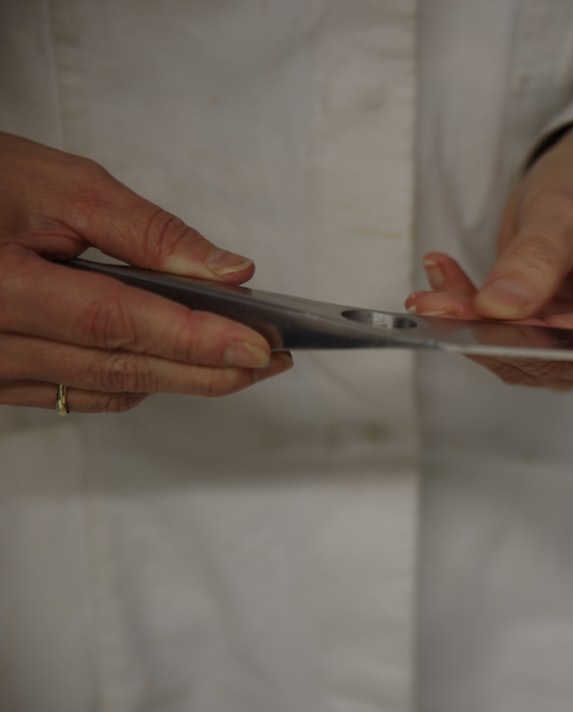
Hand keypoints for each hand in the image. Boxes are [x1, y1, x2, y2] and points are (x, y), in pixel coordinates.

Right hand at [0, 132, 290, 413]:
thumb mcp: (63, 185)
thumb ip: (149, 233)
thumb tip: (228, 272)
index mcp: (0, 286)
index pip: (117, 324)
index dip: (195, 341)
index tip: (259, 347)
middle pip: (120, 368)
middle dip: (208, 370)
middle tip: (273, 358)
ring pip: (107, 388)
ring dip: (180, 379)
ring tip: (241, 359)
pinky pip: (79, 393)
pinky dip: (135, 378)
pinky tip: (176, 361)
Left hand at [405, 119, 572, 390]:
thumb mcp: (565, 209)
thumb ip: (536, 259)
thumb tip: (501, 309)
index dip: (543, 337)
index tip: (486, 316)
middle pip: (562, 362)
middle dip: (495, 334)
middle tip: (438, 304)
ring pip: (527, 362)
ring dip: (476, 330)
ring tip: (435, 291)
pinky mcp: (560, 351)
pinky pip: (510, 350)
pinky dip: (473, 323)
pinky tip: (444, 290)